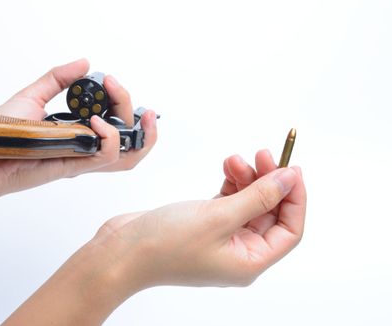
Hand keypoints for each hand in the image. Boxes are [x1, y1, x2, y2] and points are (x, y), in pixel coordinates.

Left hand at [0, 59, 157, 200]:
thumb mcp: (32, 96)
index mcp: (80, 130)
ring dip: (141, 133)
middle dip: (132, 109)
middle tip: (116, 88)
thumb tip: (84, 63)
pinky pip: (105, 157)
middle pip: (128, 136)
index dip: (122, 98)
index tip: (109, 79)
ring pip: (128, 155)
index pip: (116, 119)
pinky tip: (97, 122)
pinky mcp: (73, 166)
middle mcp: (85, 145)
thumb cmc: (3, 131)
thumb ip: (58, 78)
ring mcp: (82, 158)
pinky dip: (111, 139)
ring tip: (133, 112)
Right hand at [94, 150, 305, 288]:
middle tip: (263, 154)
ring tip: (234, 159)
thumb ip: (258, 196)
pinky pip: (228, 200)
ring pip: (247, 203)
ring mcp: (219, 237)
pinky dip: (230, 182)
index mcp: (248, 261)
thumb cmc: (165, 245)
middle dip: (268, 181)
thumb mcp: (219, 217)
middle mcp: (238, 252)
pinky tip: (226, 167)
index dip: (295, 197)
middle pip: (268, 212)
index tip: (291, 168)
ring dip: (246, 178)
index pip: (289, 229)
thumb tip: (289, 179)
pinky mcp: (203, 223)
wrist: (121, 252)